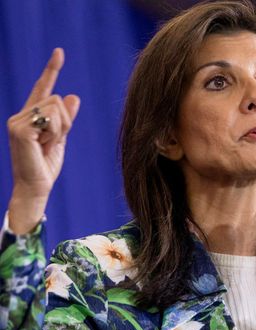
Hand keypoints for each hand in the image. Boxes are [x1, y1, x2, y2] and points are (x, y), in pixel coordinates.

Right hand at [7, 48, 80, 233]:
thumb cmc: (46, 166)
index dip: (51, 69)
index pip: (42, 88)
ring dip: (60, 129)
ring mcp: (17, 120)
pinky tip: (42, 146)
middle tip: (53, 142)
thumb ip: (66, 118)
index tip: (59, 51)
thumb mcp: (61, 138)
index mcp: (30, 115)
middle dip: (65, 122)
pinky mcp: (19, 129)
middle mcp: (20, 114)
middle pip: (56, 100)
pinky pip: (51, 121)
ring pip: (55, 109)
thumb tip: (73, 96)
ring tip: (46, 145)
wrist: (36, 186)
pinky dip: (54, 134)